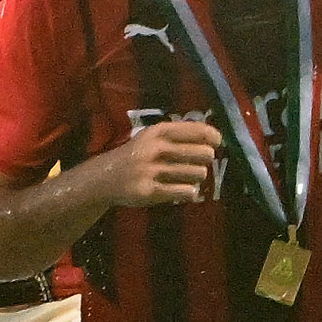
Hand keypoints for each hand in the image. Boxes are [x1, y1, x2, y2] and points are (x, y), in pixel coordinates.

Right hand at [101, 116, 227, 209]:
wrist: (104, 178)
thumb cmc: (135, 156)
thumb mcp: (150, 138)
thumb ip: (177, 135)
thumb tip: (214, 137)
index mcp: (156, 132)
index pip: (193, 129)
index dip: (210, 135)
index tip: (217, 142)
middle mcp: (154, 149)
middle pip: (201, 153)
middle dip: (206, 159)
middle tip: (201, 162)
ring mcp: (151, 171)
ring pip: (196, 173)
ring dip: (197, 177)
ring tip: (190, 177)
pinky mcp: (149, 191)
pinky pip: (183, 192)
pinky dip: (190, 192)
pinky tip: (187, 191)